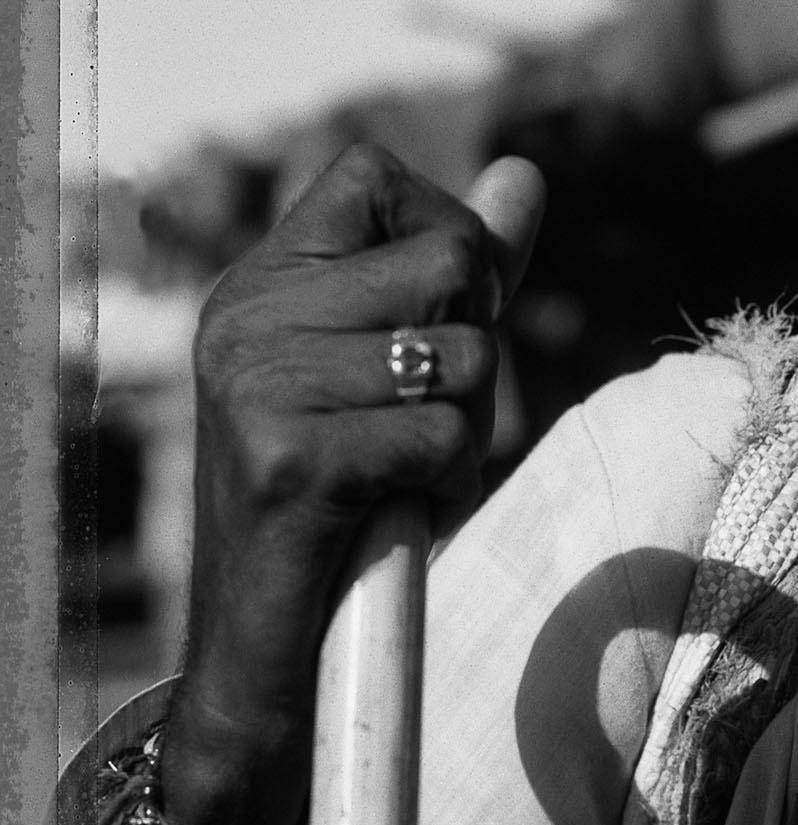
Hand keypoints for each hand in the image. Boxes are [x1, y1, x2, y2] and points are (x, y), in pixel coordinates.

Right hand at [157, 144, 546, 824]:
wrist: (266, 651)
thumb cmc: (347, 502)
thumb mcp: (395, 370)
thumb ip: (460, 274)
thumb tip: (527, 173)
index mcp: (259, 283)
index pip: (372, 173)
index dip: (443, 235)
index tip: (435, 314)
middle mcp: (243, 319)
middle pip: (448, 262)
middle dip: (475, 350)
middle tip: (418, 419)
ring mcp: (257, 388)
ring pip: (461, 357)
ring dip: (464, 428)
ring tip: (398, 471)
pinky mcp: (290, 463)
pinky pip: (445, 437)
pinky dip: (446, 485)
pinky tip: (393, 511)